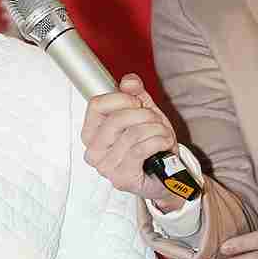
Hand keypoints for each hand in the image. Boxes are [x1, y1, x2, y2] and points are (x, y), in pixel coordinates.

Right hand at [81, 73, 184, 210]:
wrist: (165, 176)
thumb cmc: (151, 147)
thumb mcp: (145, 114)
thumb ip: (136, 95)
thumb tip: (129, 81)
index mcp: (92, 132)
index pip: (97, 105)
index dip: (121, 98)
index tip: (136, 102)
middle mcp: (93, 150)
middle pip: (116, 119)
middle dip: (144, 115)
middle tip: (155, 120)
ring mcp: (105, 166)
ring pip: (133, 134)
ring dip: (156, 129)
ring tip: (163, 134)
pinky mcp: (121, 178)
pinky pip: (141, 149)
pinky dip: (159, 141)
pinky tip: (164, 143)